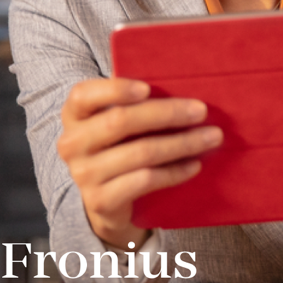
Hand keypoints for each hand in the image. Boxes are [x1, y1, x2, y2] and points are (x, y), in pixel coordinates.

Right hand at [57, 76, 222, 250]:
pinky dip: (174, 172)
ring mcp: (84, 174)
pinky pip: (145, 181)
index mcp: (74, 115)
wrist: (105, 200)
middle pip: (120, 121)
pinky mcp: (101, 200)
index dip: (115, 89)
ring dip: (181, 144)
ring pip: (140, 153)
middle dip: (167, 114)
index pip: (84, 95)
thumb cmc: (119, 146)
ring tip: (210, 138)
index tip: (148, 88)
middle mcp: (72, 144)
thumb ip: (134, 102)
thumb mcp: (117, 121)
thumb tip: (178, 81)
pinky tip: (194, 165)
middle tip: (201, 111)